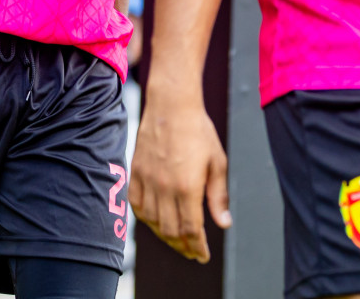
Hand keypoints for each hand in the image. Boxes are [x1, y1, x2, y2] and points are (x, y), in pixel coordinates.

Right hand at [130, 91, 230, 262]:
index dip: (197, 247)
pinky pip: (137, 205)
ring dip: (165, 236)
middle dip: (183, 246)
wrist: (171, 105)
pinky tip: (155, 222)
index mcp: (187, 187)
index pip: (191, 230)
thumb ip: (218, 196)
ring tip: (176, 240)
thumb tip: (224, 223)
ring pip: (152, 222)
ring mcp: (147, 180)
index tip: (203, 255)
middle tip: (192, 252)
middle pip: (171, 231)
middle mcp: (164, 188)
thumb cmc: (198, 130)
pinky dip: (146, 219)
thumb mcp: (217, 163)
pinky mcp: (135, 172)